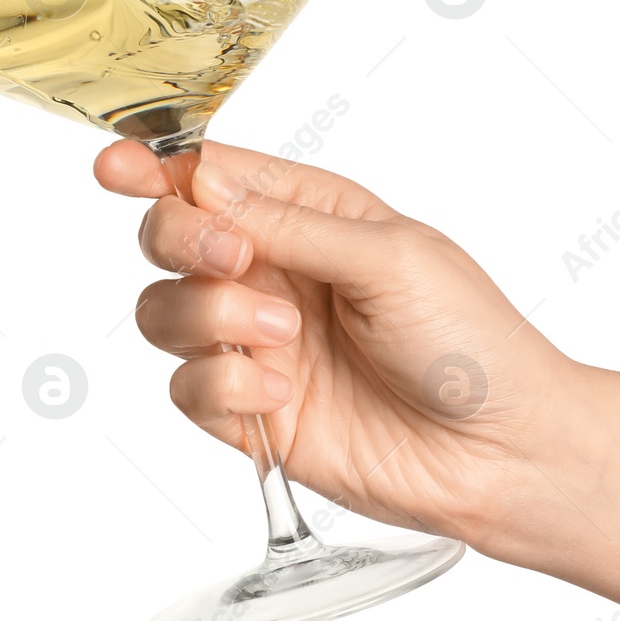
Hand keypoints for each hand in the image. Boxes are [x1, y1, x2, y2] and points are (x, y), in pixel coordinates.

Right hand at [93, 138, 573, 545]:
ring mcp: (257, 344)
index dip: (155, 169)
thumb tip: (205, 182)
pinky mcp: (250, 413)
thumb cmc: (471, 342)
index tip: (118, 168)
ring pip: (163, 311)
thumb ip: (289, 223)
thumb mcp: (391, 257)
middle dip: (182, 240)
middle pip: (168, 236)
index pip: (211, 178)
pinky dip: (222, 387)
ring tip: (281, 337)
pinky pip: (186, 389)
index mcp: (310, 216)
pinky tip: (279, 393)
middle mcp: (274, 273)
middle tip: (235, 260)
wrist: (500, 452)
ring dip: (208, 318)